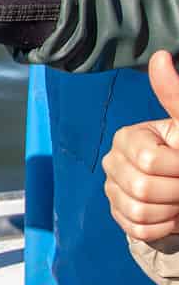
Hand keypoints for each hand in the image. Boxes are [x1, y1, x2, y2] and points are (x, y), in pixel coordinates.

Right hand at [103, 50, 178, 240]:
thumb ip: (173, 96)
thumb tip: (161, 56)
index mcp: (127, 138)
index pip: (148, 162)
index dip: (178, 169)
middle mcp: (113, 161)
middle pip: (142, 189)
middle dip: (176, 192)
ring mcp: (112, 189)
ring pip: (139, 212)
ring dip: (170, 211)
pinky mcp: (118, 214)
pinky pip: (137, 228)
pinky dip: (162, 227)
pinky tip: (170, 214)